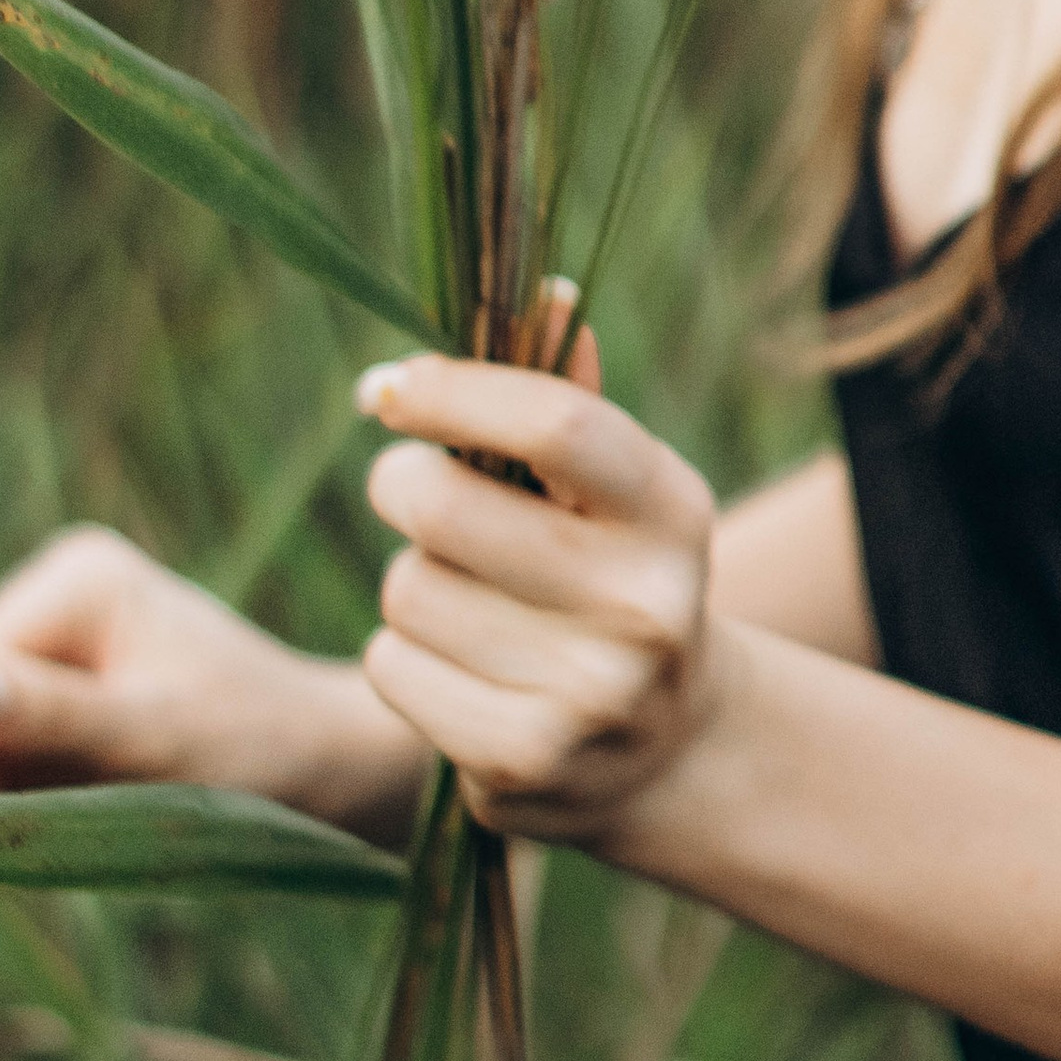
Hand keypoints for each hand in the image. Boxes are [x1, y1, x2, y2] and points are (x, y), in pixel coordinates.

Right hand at [0, 527, 426, 843]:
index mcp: (79, 580)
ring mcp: (56, 655)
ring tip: (32, 855)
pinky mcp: (58, 707)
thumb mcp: (154, 739)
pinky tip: (44, 839)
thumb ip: (52, 717)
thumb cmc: (257, 747)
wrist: (324, 771)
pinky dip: (8, 806)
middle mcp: (56, 602)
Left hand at [356, 347, 717, 847]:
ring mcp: (589, 694)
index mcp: (671, 509)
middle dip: (403, 485)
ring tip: (466, 602)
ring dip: (410, 584)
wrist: (665, 747)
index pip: (555, 423)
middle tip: (415, 492)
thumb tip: (548, 296)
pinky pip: (391, 668)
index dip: (454, 391)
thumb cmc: (614, 577)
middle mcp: (645, 604)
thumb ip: (570, 399)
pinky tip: (459, 669)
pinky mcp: (523, 765)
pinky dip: (402, 659)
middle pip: (443, 505)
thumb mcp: (615, 492)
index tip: (389, 387)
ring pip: (406, 591)